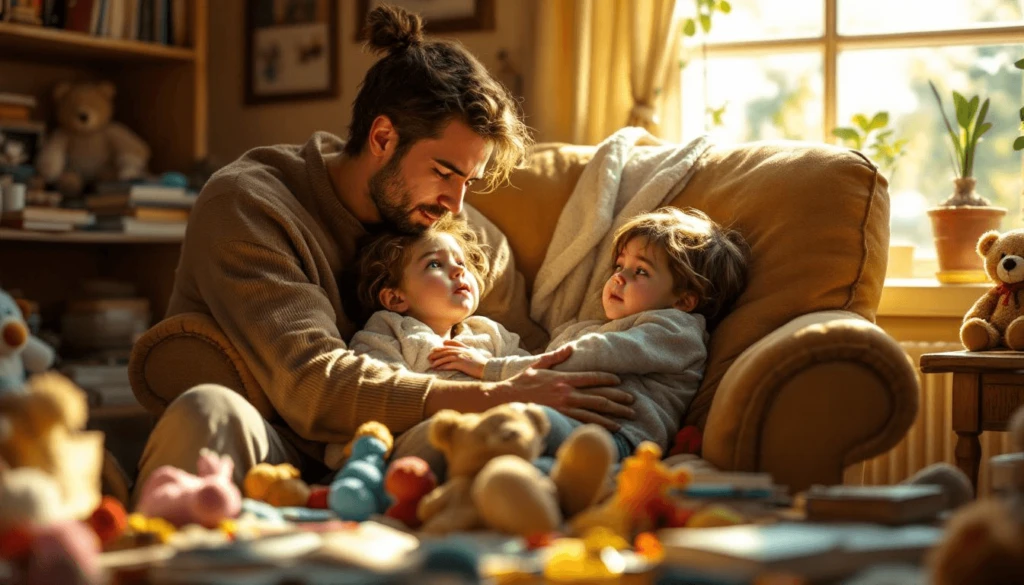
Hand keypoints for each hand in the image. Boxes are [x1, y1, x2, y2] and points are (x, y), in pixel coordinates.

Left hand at [429, 340, 488, 378]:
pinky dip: (442, 366)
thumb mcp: (475, 354)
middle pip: (447, 350)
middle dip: (437, 353)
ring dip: (438, 360)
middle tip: (429, 356)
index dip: (443, 346)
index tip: (436, 348)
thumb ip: (468, 350)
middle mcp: (463, 351)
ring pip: (446, 357)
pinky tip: (437, 368)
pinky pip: (449, 364)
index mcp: (466, 348)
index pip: (453, 344)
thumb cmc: (482, 364)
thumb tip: (461, 351)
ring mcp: (462, 357)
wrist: (488, 369)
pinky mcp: (462, 364)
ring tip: (431, 364)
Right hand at [496, 346, 634, 431]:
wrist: (505, 400)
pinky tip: (612, 429)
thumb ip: (556, 357)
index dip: (608, 379)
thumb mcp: (538, 365)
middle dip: (618, 399)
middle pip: (599, 396)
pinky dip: (600, 426)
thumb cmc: (521, 383)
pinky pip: (585, 423)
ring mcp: (565, 408)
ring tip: (628, 417)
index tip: (620, 381)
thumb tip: (571, 347)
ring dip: (615, 414)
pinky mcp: (561, 420)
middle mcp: (567, 393)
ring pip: (596, 411)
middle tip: (632, 402)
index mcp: (563, 378)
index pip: (592, 377)